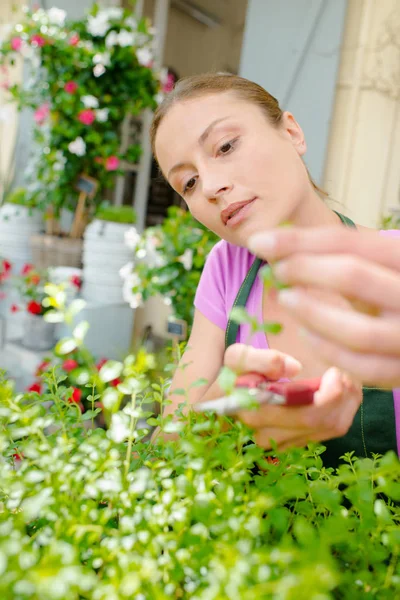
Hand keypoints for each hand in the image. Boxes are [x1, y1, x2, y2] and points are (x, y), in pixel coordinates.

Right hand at [224, 344, 361, 450]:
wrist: (230, 392)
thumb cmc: (236, 372)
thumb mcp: (239, 356)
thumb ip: (260, 358)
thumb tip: (293, 369)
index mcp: (255, 413)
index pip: (307, 414)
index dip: (330, 395)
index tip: (333, 371)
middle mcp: (269, 436)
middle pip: (324, 422)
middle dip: (344, 395)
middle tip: (342, 370)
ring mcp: (284, 443)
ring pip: (333, 427)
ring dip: (347, 401)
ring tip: (343, 377)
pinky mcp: (296, 442)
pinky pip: (332, 430)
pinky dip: (344, 409)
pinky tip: (341, 391)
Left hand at [249, 227, 399, 387]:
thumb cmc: (387, 291)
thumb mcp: (371, 267)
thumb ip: (335, 257)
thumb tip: (273, 246)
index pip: (350, 243)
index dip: (299, 241)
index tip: (259, 242)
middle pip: (353, 277)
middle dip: (303, 270)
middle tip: (274, 270)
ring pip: (358, 331)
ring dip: (311, 314)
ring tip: (286, 299)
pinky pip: (363, 368)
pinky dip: (328, 351)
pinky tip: (306, 334)